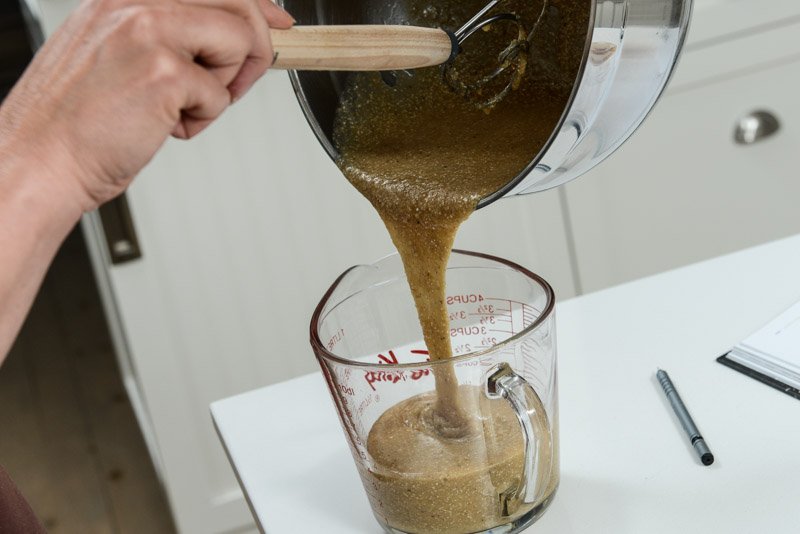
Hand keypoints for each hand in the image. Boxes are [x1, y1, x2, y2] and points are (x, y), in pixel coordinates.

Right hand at [0, 0, 292, 210]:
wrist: (41, 161)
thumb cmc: (79, 121)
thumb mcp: (117, 54)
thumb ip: (170, 33)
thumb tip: (235, 29)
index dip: (254, 5)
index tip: (278, 23)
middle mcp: (134, 2)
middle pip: (237, 3)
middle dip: (251, 50)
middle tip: (231, 84)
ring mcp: (148, 32)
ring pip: (238, 41)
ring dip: (222, 85)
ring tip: (179, 106)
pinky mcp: (163, 72)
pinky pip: (221, 94)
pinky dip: (202, 120)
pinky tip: (163, 127)